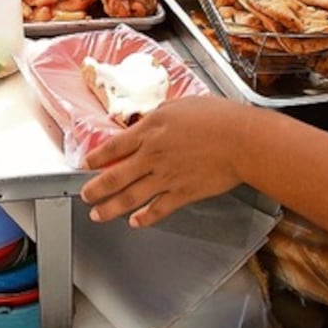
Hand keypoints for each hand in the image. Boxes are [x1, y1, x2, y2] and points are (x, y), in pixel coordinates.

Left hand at [80, 96, 245, 226]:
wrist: (242, 140)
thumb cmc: (219, 118)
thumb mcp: (181, 105)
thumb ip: (162, 116)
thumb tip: (153, 120)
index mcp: (149, 131)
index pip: (113, 146)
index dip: (95, 157)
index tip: (86, 163)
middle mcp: (152, 156)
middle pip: (113, 176)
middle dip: (95, 189)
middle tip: (85, 195)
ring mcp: (165, 177)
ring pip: (129, 197)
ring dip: (110, 209)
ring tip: (98, 215)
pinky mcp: (182, 194)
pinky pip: (158, 209)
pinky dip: (144, 218)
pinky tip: (136, 222)